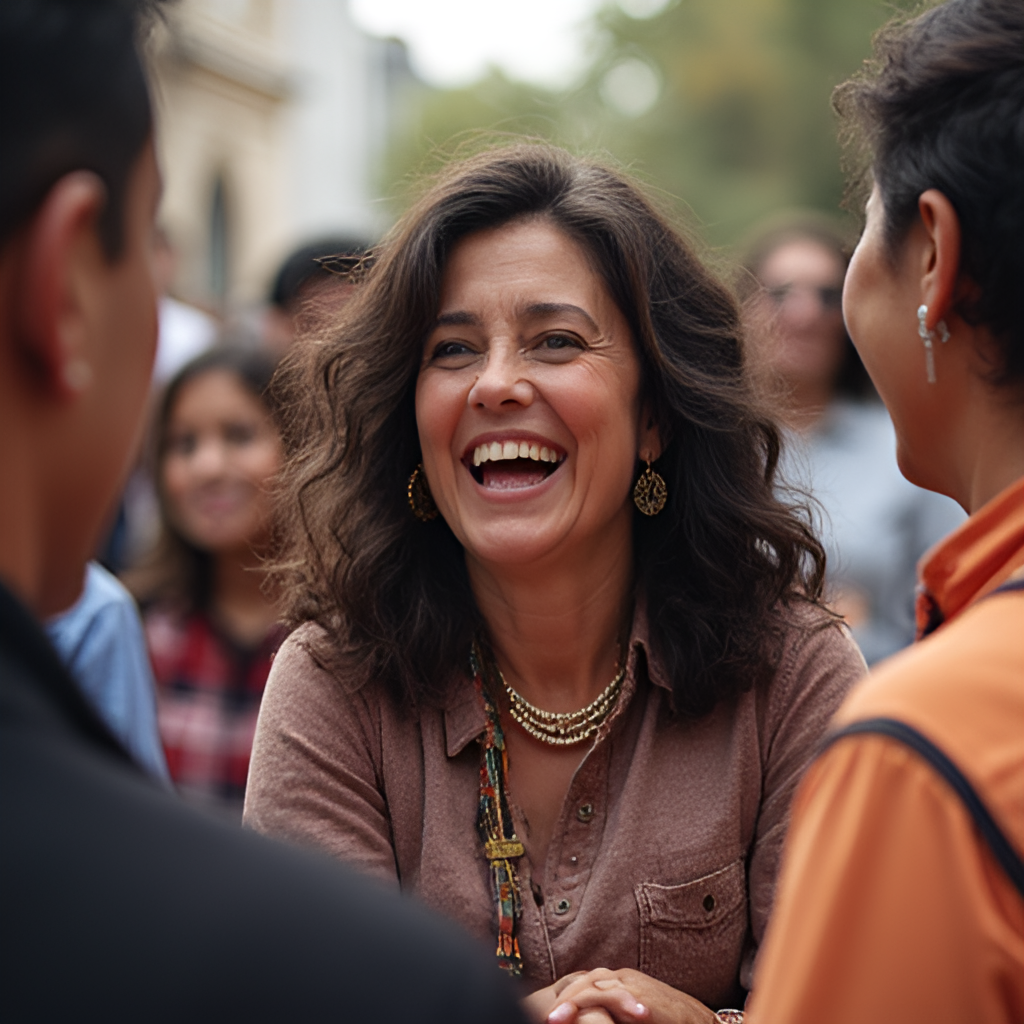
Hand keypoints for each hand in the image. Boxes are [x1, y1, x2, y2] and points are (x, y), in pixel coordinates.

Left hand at [543, 968, 717, 1023]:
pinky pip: (608, 995)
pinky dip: (591, 1003)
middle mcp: (622, 977)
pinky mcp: (639, 996)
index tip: (550, 1013)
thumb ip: (613, 1016)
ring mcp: (630, 984)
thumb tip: (592, 1022)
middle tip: (544, 1016)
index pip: (585, 983)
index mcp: (619, 982)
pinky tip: (580, 1016)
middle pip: (582, 980)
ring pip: (590, 984)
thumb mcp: (634, 1018)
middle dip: (561, 997)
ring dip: (569, 1000)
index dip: (566, 996)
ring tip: (554, 1018)